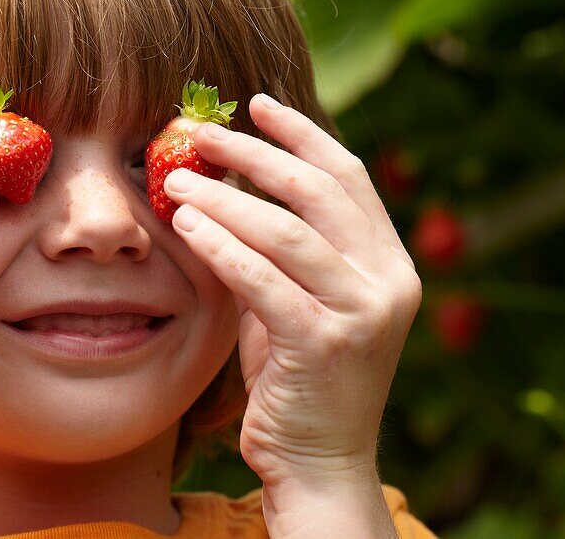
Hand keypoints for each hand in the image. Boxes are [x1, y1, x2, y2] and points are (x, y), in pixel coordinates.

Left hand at [162, 93, 421, 489]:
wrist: (318, 461)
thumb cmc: (300, 376)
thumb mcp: (299, 298)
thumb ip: (282, 246)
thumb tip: (229, 180)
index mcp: (389, 262)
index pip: (348, 176)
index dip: (301, 134)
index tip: (256, 104)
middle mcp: (388, 281)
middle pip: (318, 192)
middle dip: (254, 154)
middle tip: (198, 135)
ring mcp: (363, 314)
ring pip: (287, 232)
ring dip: (225, 198)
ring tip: (175, 180)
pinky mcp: (325, 345)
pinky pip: (263, 281)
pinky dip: (221, 247)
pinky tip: (186, 225)